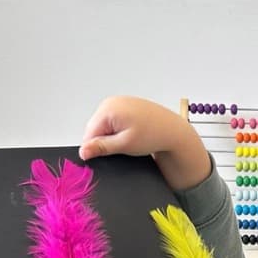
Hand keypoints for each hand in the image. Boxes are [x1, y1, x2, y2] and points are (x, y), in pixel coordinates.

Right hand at [79, 96, 210, 190]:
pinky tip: (133, 134)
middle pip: (96, 128)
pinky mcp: (126, 106)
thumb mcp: (124, 144)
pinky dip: (120, 131)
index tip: (107, 156)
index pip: (89, 133)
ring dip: (113, 136)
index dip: (96, 148)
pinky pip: (114, 121)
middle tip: (123, 147)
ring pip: (105, 126)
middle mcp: (111, 102)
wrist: (174, 130)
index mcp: (108, 109)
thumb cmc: (154, 135)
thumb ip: (101, 147)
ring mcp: (119, 102)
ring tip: (131, 140)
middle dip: (105, 141)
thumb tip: (83, 151)